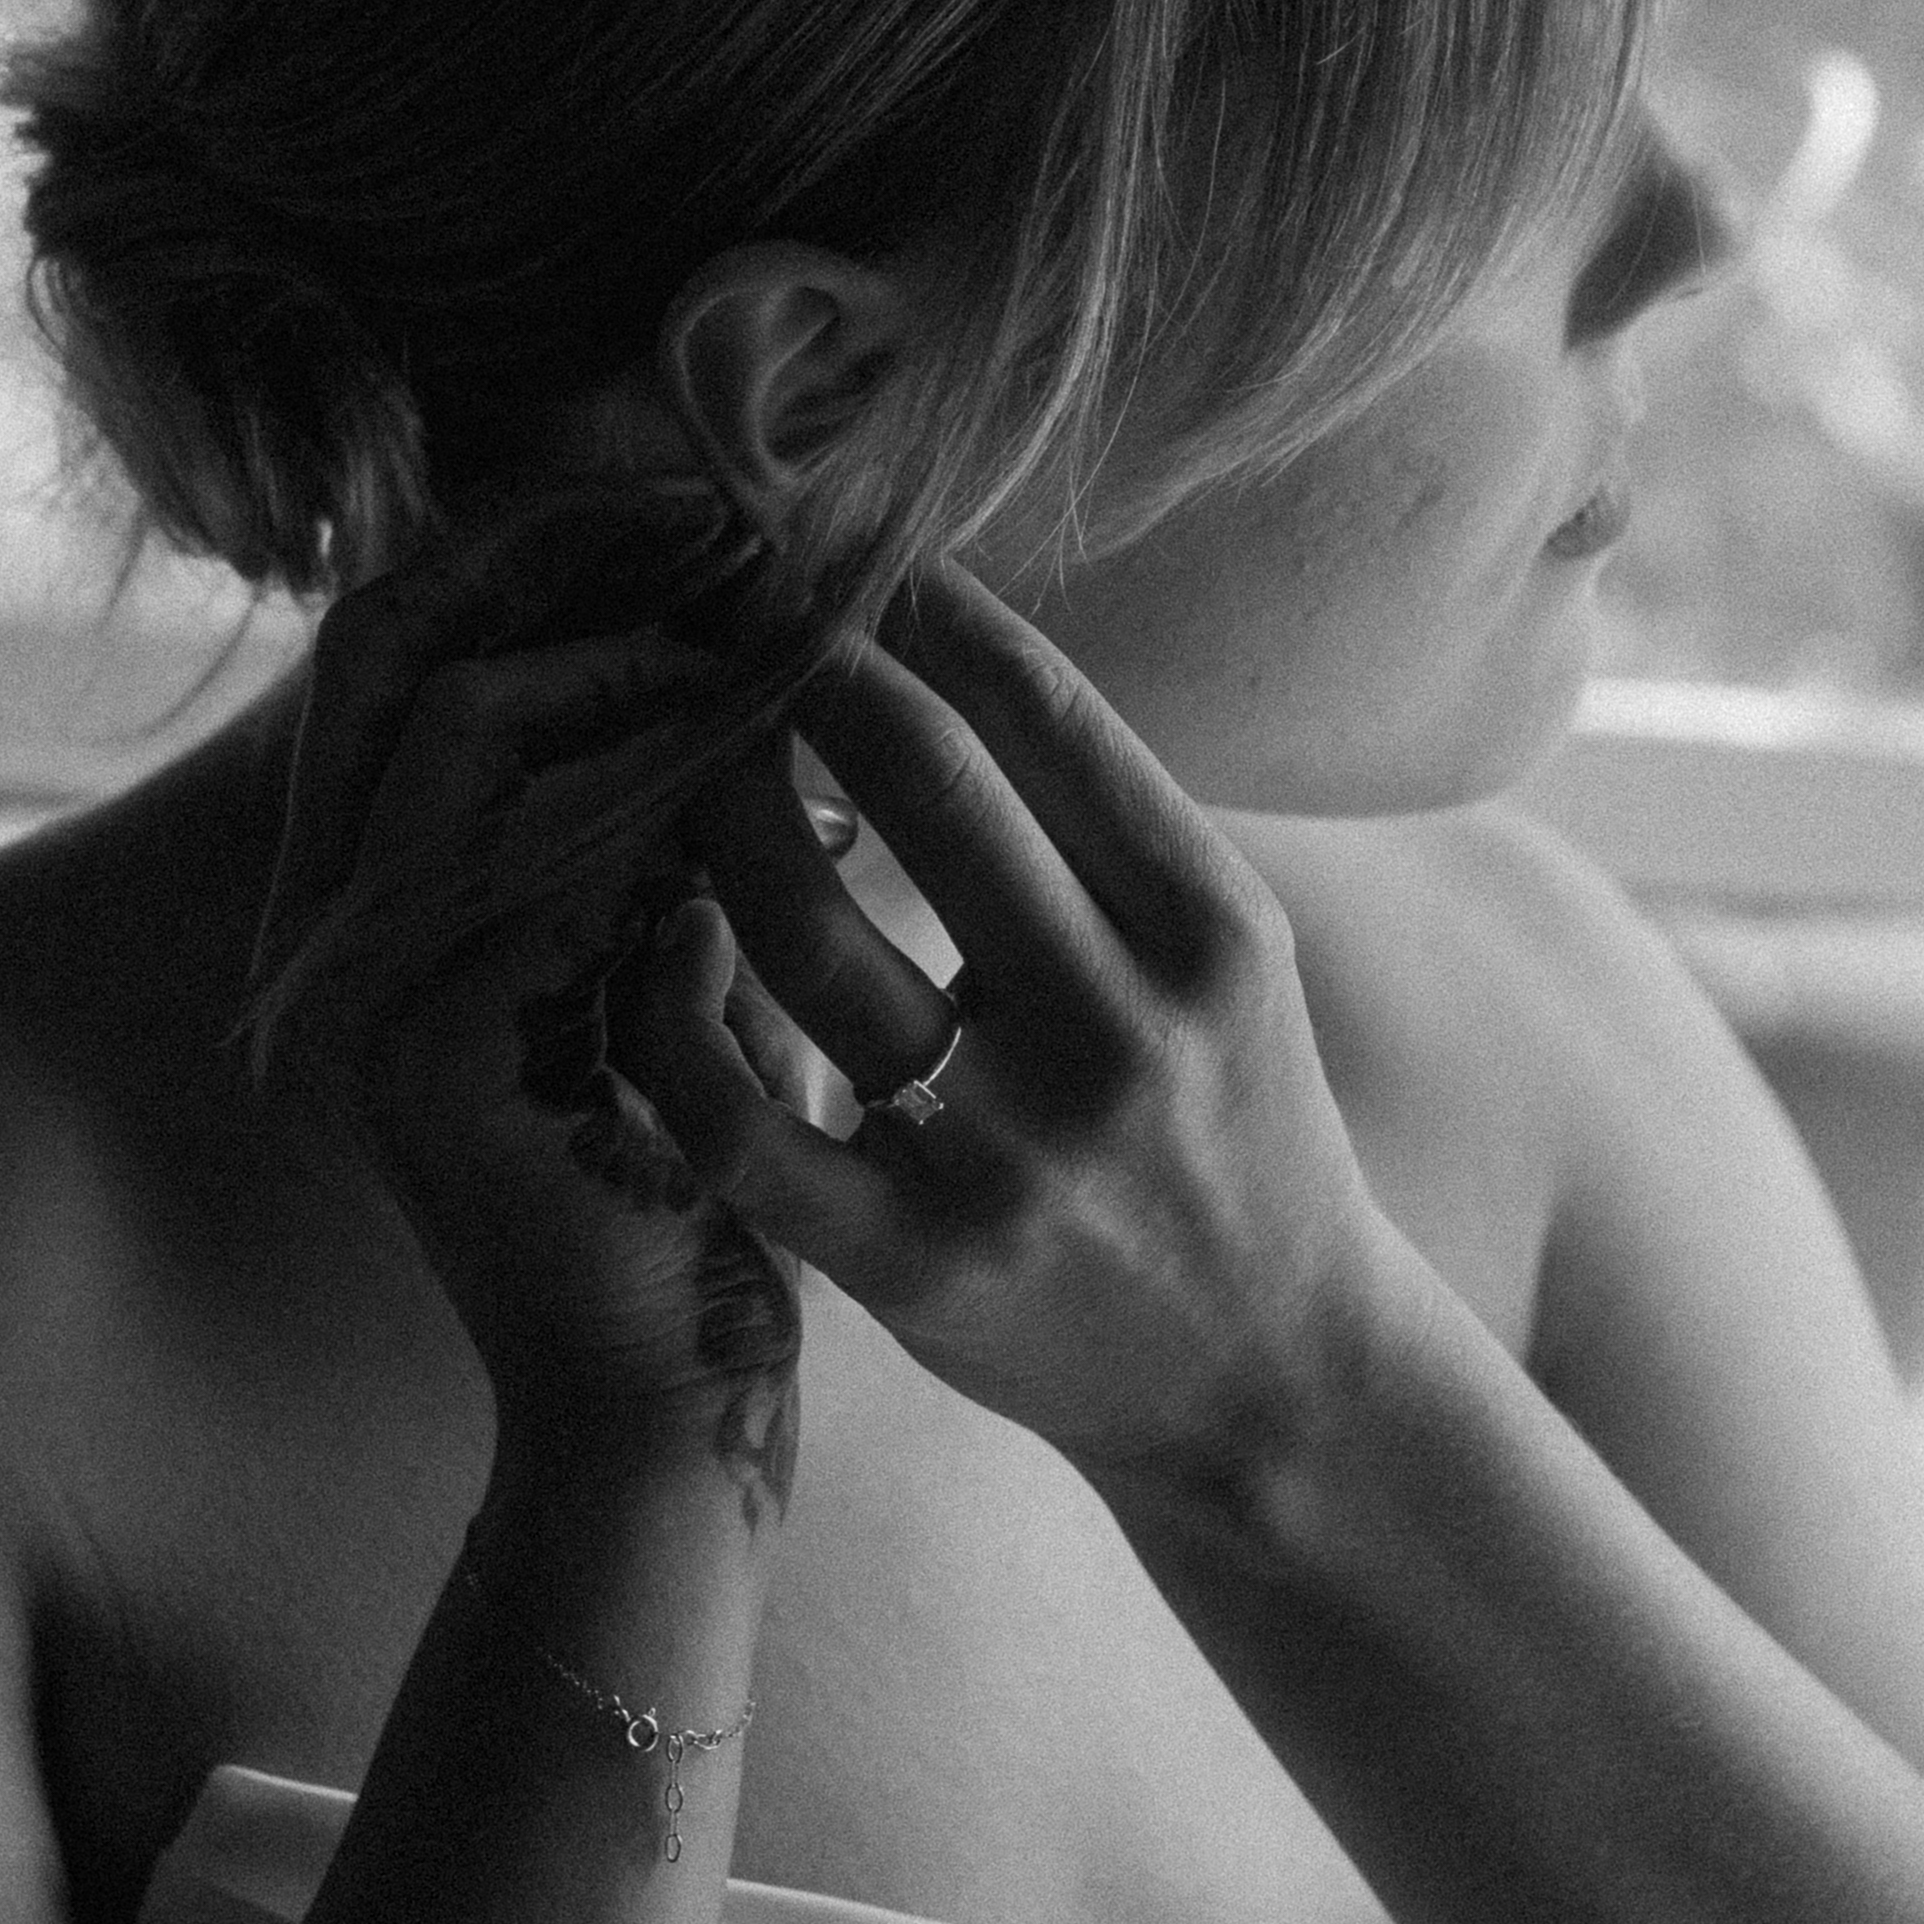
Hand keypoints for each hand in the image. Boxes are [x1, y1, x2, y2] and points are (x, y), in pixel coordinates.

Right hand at [239, 481, 838, 1502]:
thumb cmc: (705, 1203)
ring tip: (744, 640)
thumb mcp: (682, 971)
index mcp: (385, 903)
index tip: (676, 505)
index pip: (395, 652)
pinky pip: (520, 852)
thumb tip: (764, 655)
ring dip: (610, 665)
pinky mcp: (429, 1057)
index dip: (520, 553)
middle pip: (381, 654)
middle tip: (710, 528)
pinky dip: (637, 778)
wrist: (661, 1418)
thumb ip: (682, 828)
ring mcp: (367, 992)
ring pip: (452, 730)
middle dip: (550, 569)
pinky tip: (749, 753)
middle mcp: (342, 935)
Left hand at [631, 556, 1413, 1502]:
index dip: (919, 606)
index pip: (1044, 711)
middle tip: (725, 610)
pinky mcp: (908, 1264)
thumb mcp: (1221, 954)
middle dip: (801, 669)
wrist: (1264, 1376)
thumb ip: (1098, 817)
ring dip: (715, 817)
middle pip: (922, 784)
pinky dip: (669, 1015)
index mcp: (1212, 929)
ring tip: (682, 764)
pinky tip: (660, 944)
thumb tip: (929, 624)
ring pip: (800, 934)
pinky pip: (734, 1117)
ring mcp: (1008, 1156)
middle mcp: (1120, 1032)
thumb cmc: (1223, 1120)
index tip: (838, 547)